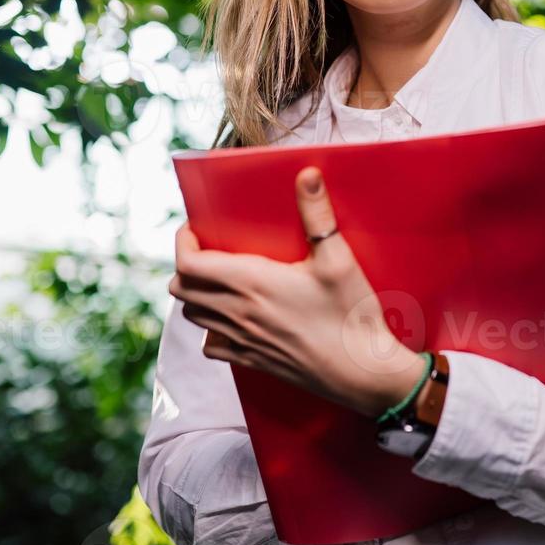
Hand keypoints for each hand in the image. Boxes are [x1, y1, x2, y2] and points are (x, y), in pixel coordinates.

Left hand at [170, 166, 430, 417]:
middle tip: (208, 250)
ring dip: (196, 295)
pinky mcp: (253, 361)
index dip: (182, 242)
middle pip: (182, 289)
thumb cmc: (351, 314)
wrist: (362, 372)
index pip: (188, 263)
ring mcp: (243, 341)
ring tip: (218, 280)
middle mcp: (238, 312)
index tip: (195, 228)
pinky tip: (232, 319)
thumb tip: (307, 173)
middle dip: (186, 265)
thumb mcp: (338, 258)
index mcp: (252, 282)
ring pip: (193, 316)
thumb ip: (317, 215)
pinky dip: (210, 330)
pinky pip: (211, 347)